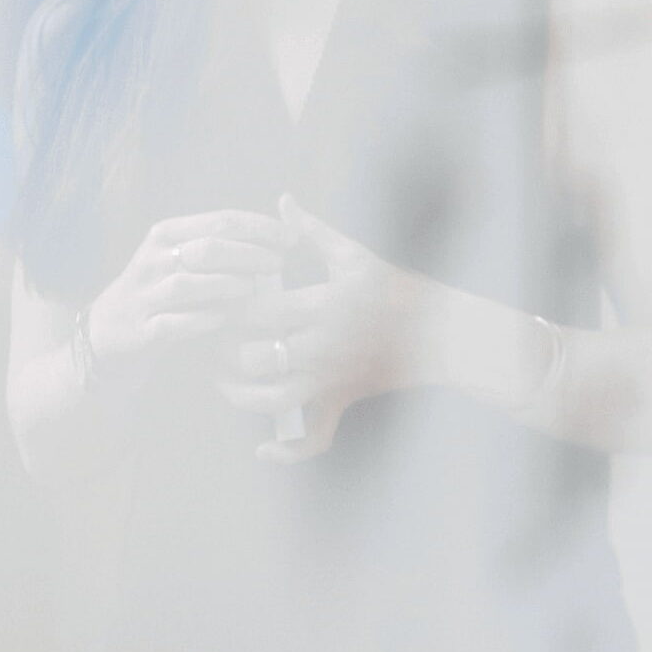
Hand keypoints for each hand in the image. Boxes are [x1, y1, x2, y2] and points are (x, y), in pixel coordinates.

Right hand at [85, 210, 292, 381]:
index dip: (261, 227)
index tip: (293, 238)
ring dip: (227, 285)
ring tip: (255, 288)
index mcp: (166, 234)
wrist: (107, 334)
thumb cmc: (161, 292)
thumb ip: (220, 243)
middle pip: (207, 248)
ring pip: (188, 284)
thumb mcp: (181, 258)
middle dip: (249, 254)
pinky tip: (225, 318)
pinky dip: (201, 320)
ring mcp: (143, 296)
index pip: (221, 220)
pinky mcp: (140, 331)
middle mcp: (152, 260)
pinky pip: (173, 324)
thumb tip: (280, 230)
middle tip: (279, 264)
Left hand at [217, 194, 440, 461]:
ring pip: (274, 400)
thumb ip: (312, 231)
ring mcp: (333, 378)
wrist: (440, 332)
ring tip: (225, 381)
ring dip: (243, 395)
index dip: (229, 307)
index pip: (260, 310)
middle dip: (227, 351)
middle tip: (210, 340)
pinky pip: (314, 437)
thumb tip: (282, 201)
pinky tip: (262, 448)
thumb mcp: (354, 255)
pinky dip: (287, 450)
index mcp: (325, 305)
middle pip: (257, 357)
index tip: (216, 300)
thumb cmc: (394, 287)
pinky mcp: (342, 400)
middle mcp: (325, 345)